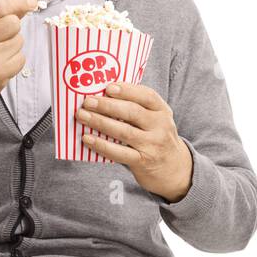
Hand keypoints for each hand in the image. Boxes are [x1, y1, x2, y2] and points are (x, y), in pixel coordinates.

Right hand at [0, 0, 38, 111]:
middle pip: (14, 23)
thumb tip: (28, 3)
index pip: (0, 7)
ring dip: (12, 46)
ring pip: (19, 41)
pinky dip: (14, 61)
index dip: (20, 2)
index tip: (31, 3)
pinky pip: (21, 58)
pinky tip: (0, 64)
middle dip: (12, 29)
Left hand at [75, 82, 193, 202]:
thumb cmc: (156, 138)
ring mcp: (152, 145)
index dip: (127, 90)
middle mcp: (160, 126)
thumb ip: (137, 109)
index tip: (108, 87)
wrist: (175, 169)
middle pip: (132, 112)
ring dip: (100, 122)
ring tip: (82, 116)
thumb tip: (102, 96)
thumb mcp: (156, 120)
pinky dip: (102, 145)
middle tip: (87, 101)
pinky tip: (88, 139)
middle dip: (107, 105)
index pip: (147, 96)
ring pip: (124, 131)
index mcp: (162, 111)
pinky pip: (119, 153)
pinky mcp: (143, 162)